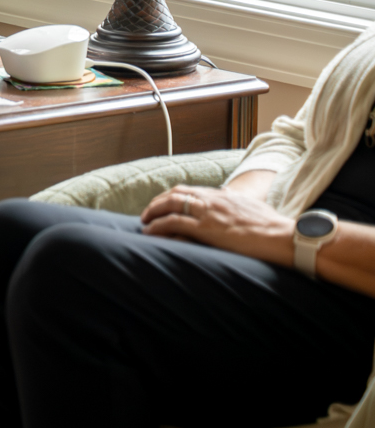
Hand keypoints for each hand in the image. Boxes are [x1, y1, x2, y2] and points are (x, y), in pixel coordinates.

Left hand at [141, 183, 296, 265]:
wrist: (283, 237)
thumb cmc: (274, 228)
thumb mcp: (254, 210)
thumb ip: (240, 208)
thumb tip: (237, 209)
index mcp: (224, 195)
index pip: (190, 190)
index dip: (173, 196)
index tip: (164, 203)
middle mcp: (213, 200)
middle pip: (176, 194)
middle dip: (158, 202)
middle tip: (148, 212)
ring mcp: (208, 213)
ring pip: (170, 205)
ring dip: (153, 212)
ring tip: (144, 221)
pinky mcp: (205, 228)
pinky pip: (173, 223)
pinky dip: (157, 225)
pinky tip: (149, 231)